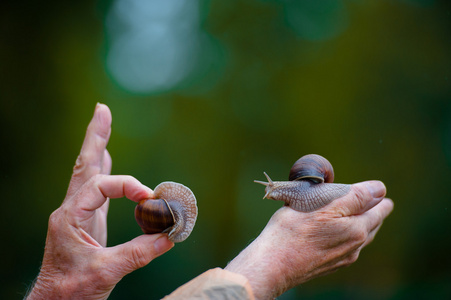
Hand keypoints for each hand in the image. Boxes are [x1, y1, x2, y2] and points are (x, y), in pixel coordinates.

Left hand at [27, 104, 173, 299]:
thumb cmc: (72, 290)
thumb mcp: (107, 271)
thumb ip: (140, 252)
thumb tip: (170, 235)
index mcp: (70, 217)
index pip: (101, 186)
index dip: (127, 186)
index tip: (150, 198)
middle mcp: (71, 209)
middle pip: (84, 164)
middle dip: (95, 136)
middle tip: (102, 109)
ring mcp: (77, 213)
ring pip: (88, 172)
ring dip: (97, 146)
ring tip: (103, 122)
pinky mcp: (85, 221)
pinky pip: (96, 187)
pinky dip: (103, 168)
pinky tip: (107, 157)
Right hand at [225, 181, 393, 299]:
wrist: (273, 264)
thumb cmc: (293, 231)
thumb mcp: (323, 205)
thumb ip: (354, 197)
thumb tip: (380, 188)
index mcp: (357, 229)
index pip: (379, 210)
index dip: (379, 198)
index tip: (379, 190)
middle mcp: (354, 247)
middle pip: (372, 225)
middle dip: (373, 211)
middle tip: (373, 200)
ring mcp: (342, 258)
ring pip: (361, 238)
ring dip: (362, 224)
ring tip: (360, 214)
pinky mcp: (329, 265)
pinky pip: (347, 248)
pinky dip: (348, 236)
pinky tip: (338, 233)